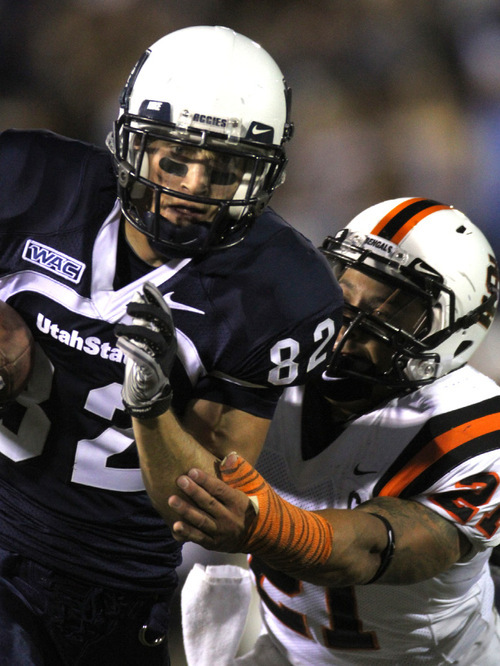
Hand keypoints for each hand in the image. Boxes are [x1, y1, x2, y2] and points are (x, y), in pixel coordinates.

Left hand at [115, 281, 176, 418]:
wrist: (146, 393)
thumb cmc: (143, 363)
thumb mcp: (142, 339)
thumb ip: (142, 319)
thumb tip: (139, 294)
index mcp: (167, 336)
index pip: (165, 313)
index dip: (157, 299)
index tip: (145, 285)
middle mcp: (169, 346)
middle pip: (164, 323)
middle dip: (147, 311)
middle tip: (129, 306)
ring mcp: (163, 359)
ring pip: (155, 340)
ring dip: (136, 331)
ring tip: (118, 329)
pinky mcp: (154, 373)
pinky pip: (145, 359)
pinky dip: (133, 350)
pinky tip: (120, 343)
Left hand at [168, 466, 256, 551]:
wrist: (256, 535)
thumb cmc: (246, 505)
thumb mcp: (250, 488)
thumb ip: (238, 472)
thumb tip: (231, 455)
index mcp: (238, 502)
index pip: (220, 490)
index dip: (206, 480)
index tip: (192, 471)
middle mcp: (230, 517)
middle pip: (209, 503)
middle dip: (194, 492)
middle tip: (179, 480)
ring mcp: (221, 532)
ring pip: (202, 520)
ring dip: (186, 510)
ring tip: (171, 500)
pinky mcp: (213, 543)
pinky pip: (199, 537)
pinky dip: (187, 532)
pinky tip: (175, 525)